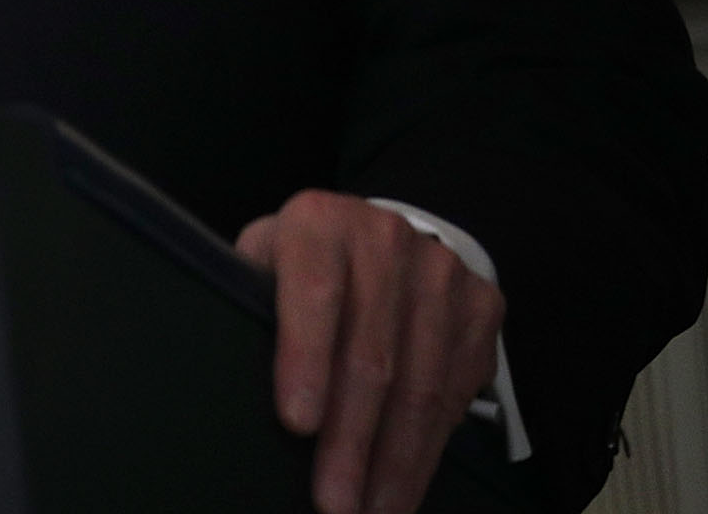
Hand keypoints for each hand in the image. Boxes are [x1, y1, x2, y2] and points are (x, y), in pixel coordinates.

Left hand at [235, 190, 504, 513]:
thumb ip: (249, 305)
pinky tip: (405, 485)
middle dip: (351, 441)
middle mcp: (385, 238)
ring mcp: (442, 271)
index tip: (297, 423)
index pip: (314, 292)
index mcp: (319, 222)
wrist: (377, 236)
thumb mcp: (262, 266)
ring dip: (396, 462)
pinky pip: (457, 393)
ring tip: (371, 511)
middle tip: (334, 502)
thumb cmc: (301, 268)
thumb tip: (226, 378)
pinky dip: (430, 449)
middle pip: (371, 355)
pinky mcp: (481, 306)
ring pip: (421, 385)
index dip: (306, 359)